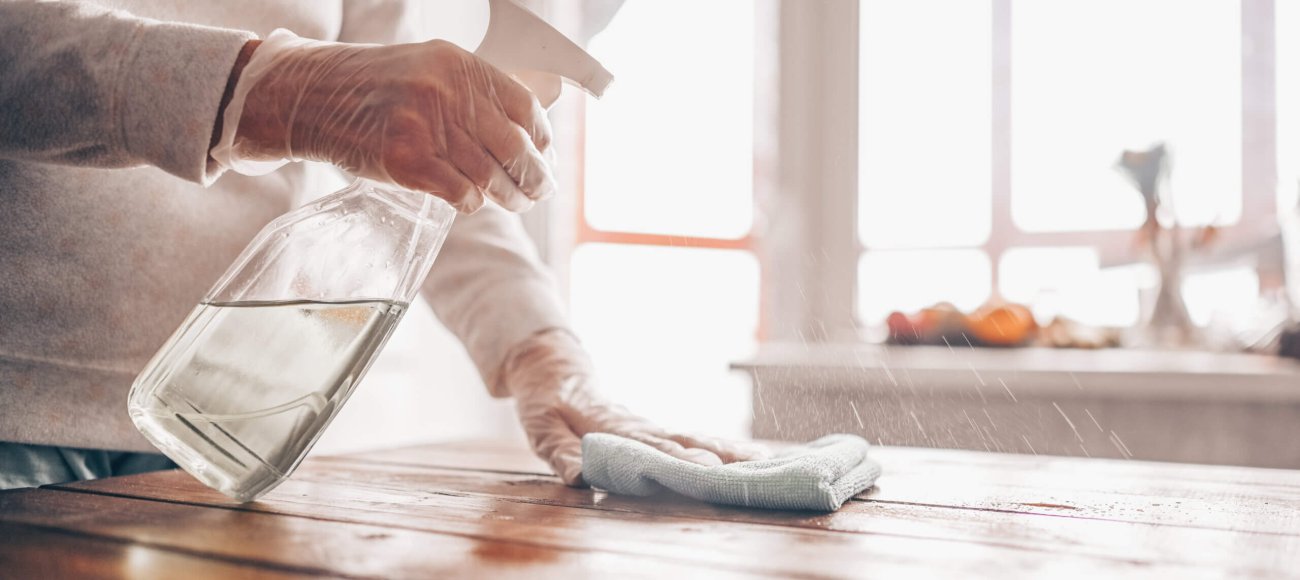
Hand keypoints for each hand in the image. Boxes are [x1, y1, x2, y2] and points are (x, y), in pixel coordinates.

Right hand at [216, 30, 555, 212]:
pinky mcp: (405, 161)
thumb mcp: (429, 69)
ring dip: (507, 197)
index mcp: (459, 65)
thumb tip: (525, 132)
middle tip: (537, 192)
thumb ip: (471, 93)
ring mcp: (424, 126)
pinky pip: (460, 193)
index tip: (544, 157)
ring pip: (490, 176)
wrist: (309, 96)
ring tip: (512, 203)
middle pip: (515, 148)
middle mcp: (446, 92)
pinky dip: (471, 203)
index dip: (542, 139)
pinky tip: (468, 202)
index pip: (525, 108)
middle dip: (534, 178)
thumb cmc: (373, 88)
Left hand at [501, 330, 768, 485]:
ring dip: (728, 451)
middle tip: (751, 469)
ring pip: (694, 438)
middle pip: (684, 441)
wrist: (553, 369)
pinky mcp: (654, 431)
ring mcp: (650, 427)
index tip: (707, 468)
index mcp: (613, 428)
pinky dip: (721, 447)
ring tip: (763, 463)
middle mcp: (639, 426)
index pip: (651, 446)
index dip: (679, 459)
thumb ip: (560, 452)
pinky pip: (691, 439)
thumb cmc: (545, 402)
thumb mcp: (541, 428)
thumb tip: (578, 477)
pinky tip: (747, 457)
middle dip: (718, 457)